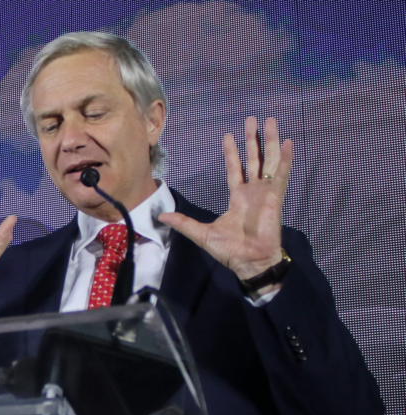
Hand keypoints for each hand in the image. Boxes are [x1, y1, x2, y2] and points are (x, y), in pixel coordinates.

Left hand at [159, 116, 292, 283]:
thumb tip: (162, 216)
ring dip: (269, 141)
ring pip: (268, 161)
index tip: (229, 136)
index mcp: (238, 197)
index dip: (233, 153)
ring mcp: (265, 192)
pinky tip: (286, 143)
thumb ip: (184, 222)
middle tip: (251, 120)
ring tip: (270, 121)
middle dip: (252, 140)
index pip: (235, 169)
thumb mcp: (201, 233)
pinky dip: (284, 159)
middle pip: (254, 159)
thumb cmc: (229, 249)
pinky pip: (281, 174)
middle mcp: (253, 191)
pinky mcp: (275, 197)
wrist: (248, 260)